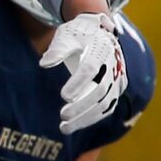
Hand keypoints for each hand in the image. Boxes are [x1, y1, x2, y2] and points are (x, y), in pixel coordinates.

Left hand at [41, 12, 126, 134]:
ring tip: (64, 128)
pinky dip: (91, 118)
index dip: (79, 83)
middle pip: (100, 90)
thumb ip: (58, 49)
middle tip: (63, 116)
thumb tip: (44, 63)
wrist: (100, 33)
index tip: (64, 96)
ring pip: (105, 103)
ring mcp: (116, 79)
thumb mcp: (67, 35)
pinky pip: (107, 107)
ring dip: (86, 117)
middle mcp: (112, 66)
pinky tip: (74, 125)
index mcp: (100, 50)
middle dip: (82, 105)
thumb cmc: (79, 34)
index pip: (90, 69)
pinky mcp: (116, 89)